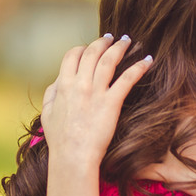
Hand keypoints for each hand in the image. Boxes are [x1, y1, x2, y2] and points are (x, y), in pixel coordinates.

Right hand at [41, 34, 153, 171]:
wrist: (73, 156)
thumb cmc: (60, 139)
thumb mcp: (47, 113)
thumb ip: (51, 93)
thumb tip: (57, 82)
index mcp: (63, 85)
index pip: (72, 55)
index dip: (82, 48)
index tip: (89, 48)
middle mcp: (79, 84)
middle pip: (92, 52)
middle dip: (103, 42)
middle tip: (112, 38)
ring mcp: (96, 92)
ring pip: (109, 60)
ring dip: (120, 47)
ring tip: (128, 41)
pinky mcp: (111, 102)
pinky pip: (127, 78)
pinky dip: (139, 67)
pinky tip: (148, 60)